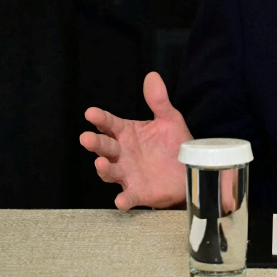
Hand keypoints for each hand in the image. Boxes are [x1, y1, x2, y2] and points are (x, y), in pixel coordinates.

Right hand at [80, 72, 191, 209]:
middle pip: (105, 147)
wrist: (190, 170)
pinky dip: (123, 199)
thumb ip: (158, 100)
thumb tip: (152, 76)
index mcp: (127, 134)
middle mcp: (122, 153)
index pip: (110, 124)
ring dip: (103, 168)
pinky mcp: (138, 191)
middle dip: (95, 143)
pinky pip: (128, 196)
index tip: (91, 113)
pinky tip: (120, 200)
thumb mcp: (169, 119)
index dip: (100, 119)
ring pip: (110, 171)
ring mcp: (128, 173)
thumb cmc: (174, 144)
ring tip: (101, 162)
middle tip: (86, 138)